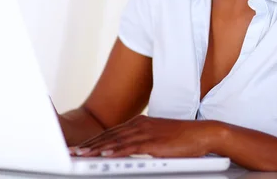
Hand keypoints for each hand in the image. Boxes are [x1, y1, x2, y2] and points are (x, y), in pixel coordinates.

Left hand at [69, 115, 219, 157]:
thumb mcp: (158, 138)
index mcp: (139, 123)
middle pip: (108, 135)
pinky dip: (115, 150)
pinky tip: (104, 154)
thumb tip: (129, 150)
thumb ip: (142, 142)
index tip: (81, 147)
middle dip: (89, 144)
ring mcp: (145, 132)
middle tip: (74, 151)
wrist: (202, 134)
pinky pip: (129, 147)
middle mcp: (139, 125)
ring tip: (82, 154)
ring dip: (96, 148)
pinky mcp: (152, 141)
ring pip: (115, 141)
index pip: (111, 133)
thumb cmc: (183, 138)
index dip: (94, 140)